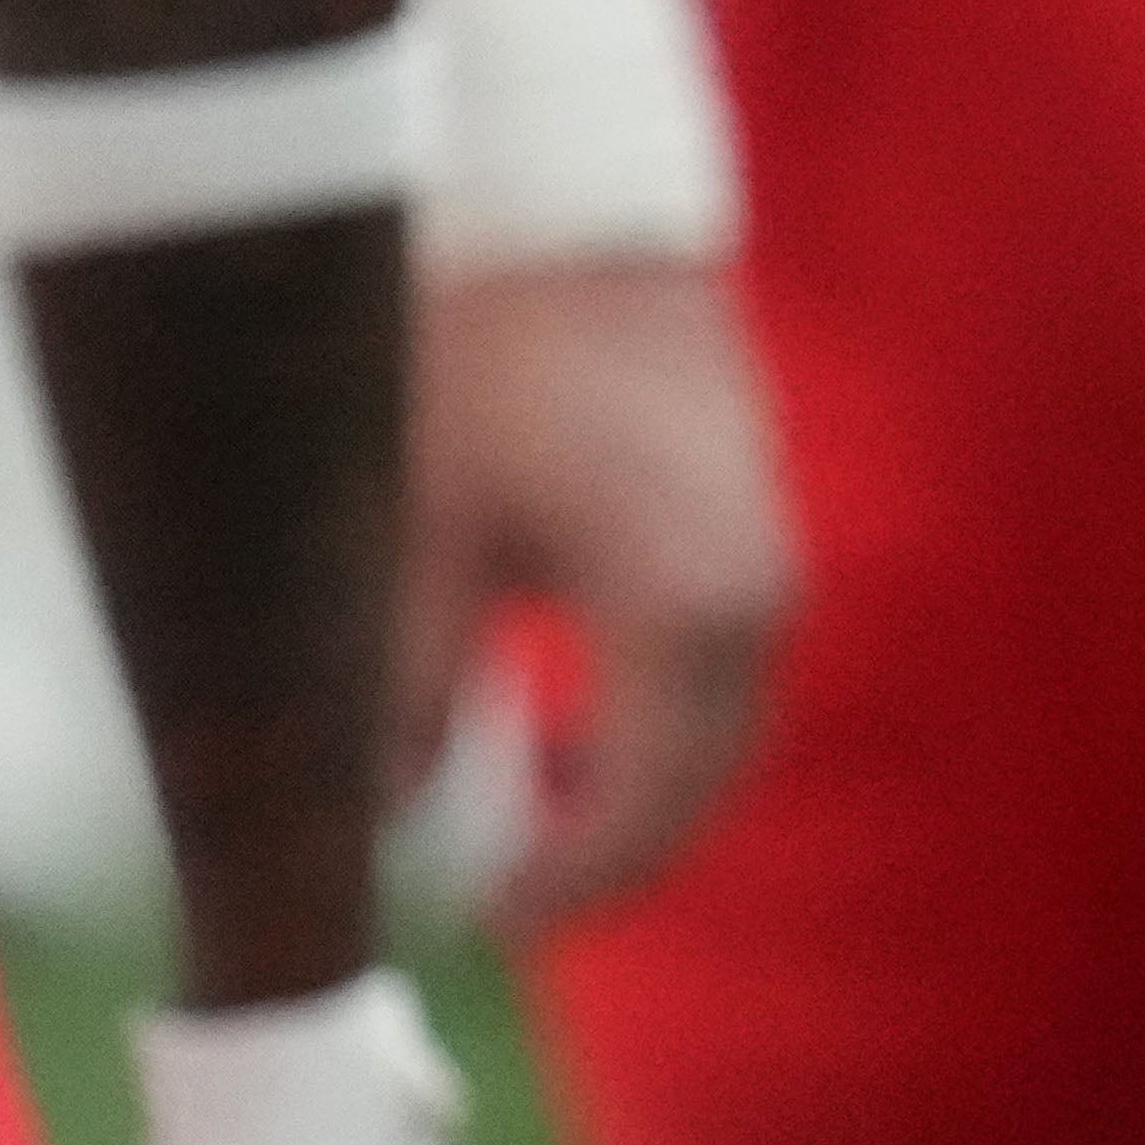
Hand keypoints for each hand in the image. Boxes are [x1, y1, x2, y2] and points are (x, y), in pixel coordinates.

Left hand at [398, 255, 789, 932]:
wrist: (580, 219)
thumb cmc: (493, 362)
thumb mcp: (417, 529)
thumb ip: (400, 686)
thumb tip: (377, 813)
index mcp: (684, 611)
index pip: (643, 804)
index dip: (567, 883)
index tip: (484, 924)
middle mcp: (755, 598)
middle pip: (704, 781)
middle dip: (614, 856)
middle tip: (506, 905)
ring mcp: (767, 559)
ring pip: (721, 730)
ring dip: (639, 792)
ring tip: (526, 828)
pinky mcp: (751, 525)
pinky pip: (721, 671)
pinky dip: (657, 727)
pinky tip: (566, 726)